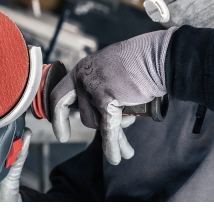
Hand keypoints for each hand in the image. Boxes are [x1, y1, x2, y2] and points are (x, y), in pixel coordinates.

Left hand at [48, 28, 175, 164]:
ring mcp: (93, 88)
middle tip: (112, 134)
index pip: (58, 96)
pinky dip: (112, 145)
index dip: (58, 117)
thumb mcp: (110, 69)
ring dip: (115, 132)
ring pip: (97, 122)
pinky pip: (108, 129)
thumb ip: (101, 84)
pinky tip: (115, 157)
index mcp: (83, 69)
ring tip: (129, 136)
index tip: (61, 133)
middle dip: (100, 124)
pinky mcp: (107, 100)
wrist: (155, 56)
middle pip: (83, 114)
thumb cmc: (139, 60)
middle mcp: (83, 77)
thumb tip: (101, 109)